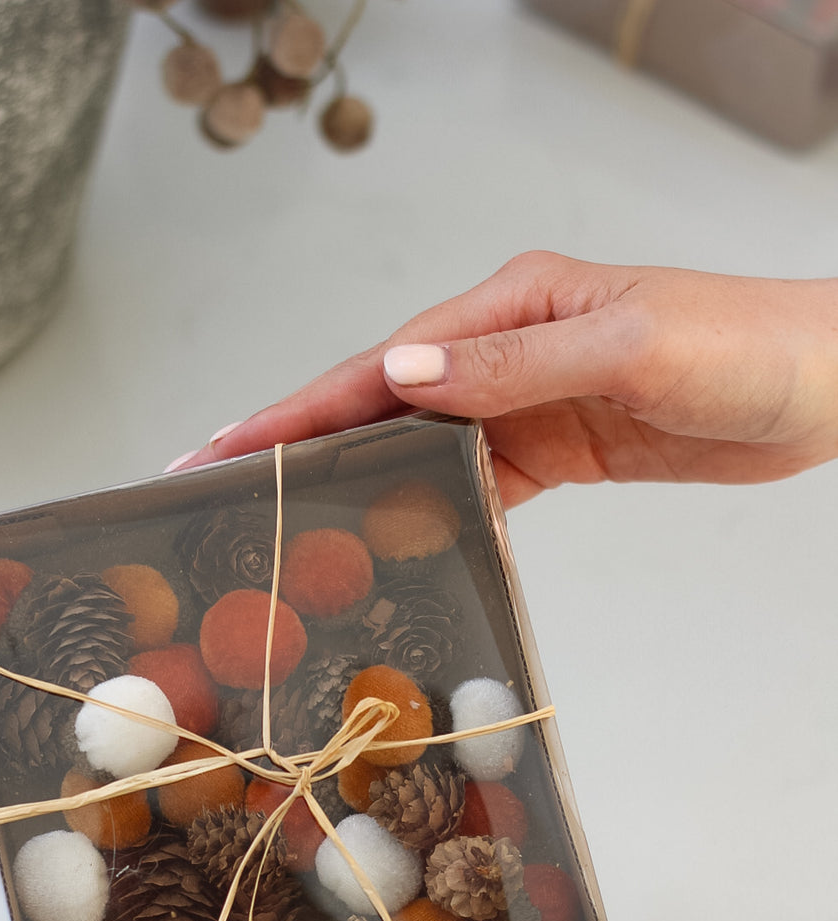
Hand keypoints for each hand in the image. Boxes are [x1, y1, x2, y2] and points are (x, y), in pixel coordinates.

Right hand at [176, 252, 837, 504]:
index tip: (225, 444)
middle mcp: (506, 347)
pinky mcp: (557, 447)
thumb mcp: (626, 347)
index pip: (379, 361)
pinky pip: (477, 484)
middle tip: (220, 490)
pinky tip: (393, 540)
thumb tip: (404, 370)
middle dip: (299, 445)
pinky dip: (433, 511)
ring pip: (419, 448)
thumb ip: (512, 365)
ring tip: (284, 526)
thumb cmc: (744, 345)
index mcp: (510, 303)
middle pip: (380, 403)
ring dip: (354, 483)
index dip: (296, 408)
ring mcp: (528, 401)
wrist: (826, 385)